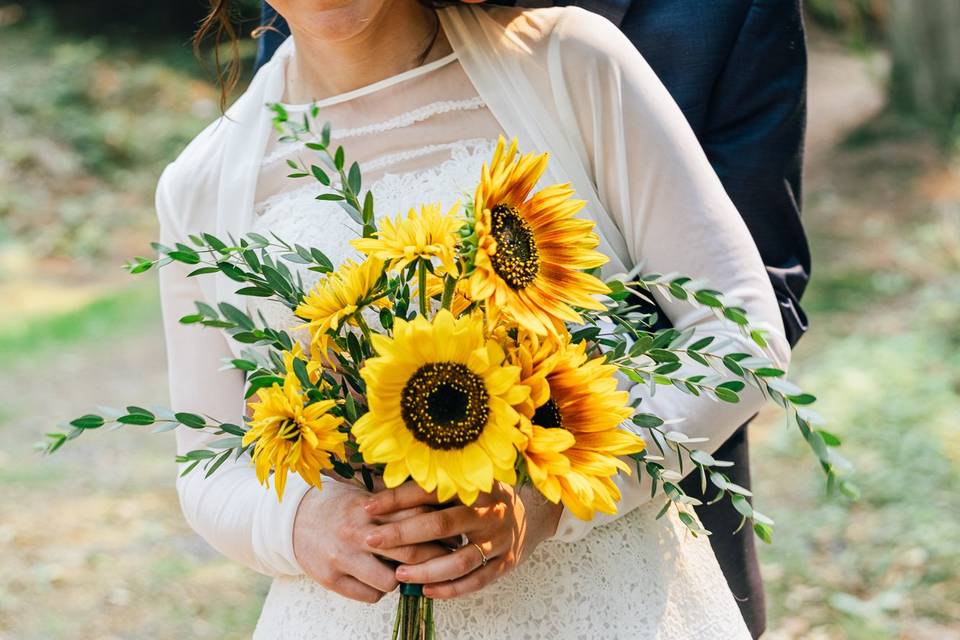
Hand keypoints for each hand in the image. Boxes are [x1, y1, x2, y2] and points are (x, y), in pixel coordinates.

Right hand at [293, 483, 451, 602]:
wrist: (293, 519)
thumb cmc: (339, 505)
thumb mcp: (365, 495)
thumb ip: (396, 502)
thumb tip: (438, 507)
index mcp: (369, 508)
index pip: (416, 518)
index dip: (440, 529)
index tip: (454, 534)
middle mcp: (357, 533)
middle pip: (409, 552)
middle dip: (433, 559)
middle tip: (445, 560)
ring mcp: (343, 558)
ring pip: (390, 581)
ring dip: (403, 579)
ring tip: (404, 572)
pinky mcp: (331, 579)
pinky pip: (370, 596)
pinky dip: (380, 591)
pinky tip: (378, 579)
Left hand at [363, 481, 562, 599]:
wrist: (532, 514)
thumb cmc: (484, 497)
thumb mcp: (464, 482)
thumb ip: (431, 484)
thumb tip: (380, 479)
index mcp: (475, 484)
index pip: (430, 490)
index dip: (397, 498)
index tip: (368, 506)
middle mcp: (489, 510)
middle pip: (441, 524)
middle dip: (402, 534)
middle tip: (372, 540)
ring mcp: (499, 539)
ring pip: (459, 560)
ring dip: (426, 569)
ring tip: (399, 574)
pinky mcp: (506, 562)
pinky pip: (476, 581)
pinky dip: (450, 589)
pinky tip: (426, 590)